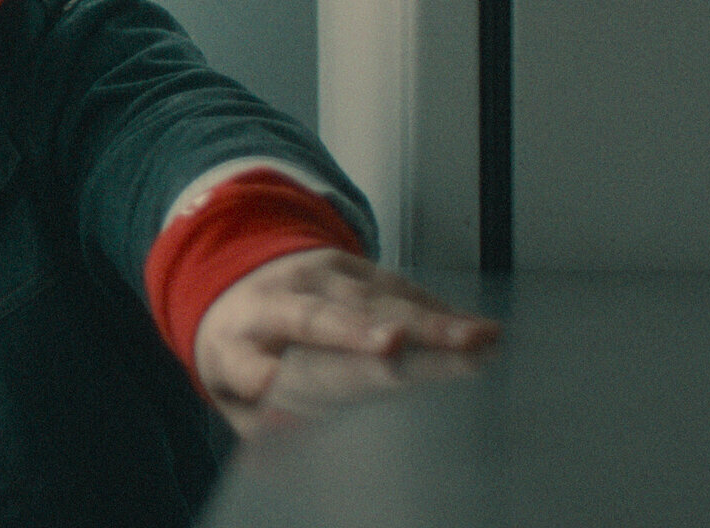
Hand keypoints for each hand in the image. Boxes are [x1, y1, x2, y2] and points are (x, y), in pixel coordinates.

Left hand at [194, 247, 498, 437]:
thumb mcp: (230, 392)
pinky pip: (398, 289)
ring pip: (372, 299)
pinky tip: (479, 331)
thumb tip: (287, 442)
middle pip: (319, 319)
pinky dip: (439, 311)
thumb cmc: (243, 353)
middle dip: (359, 333)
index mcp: (235, 340)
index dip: (263, 376)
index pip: (247, 364)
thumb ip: (256, 421)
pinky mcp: (354, 267)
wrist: (237, 280)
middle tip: (395, 347)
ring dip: (422, 321)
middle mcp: (276, 300)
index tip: (278, 387)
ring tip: (471, 342)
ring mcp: (316, 277)